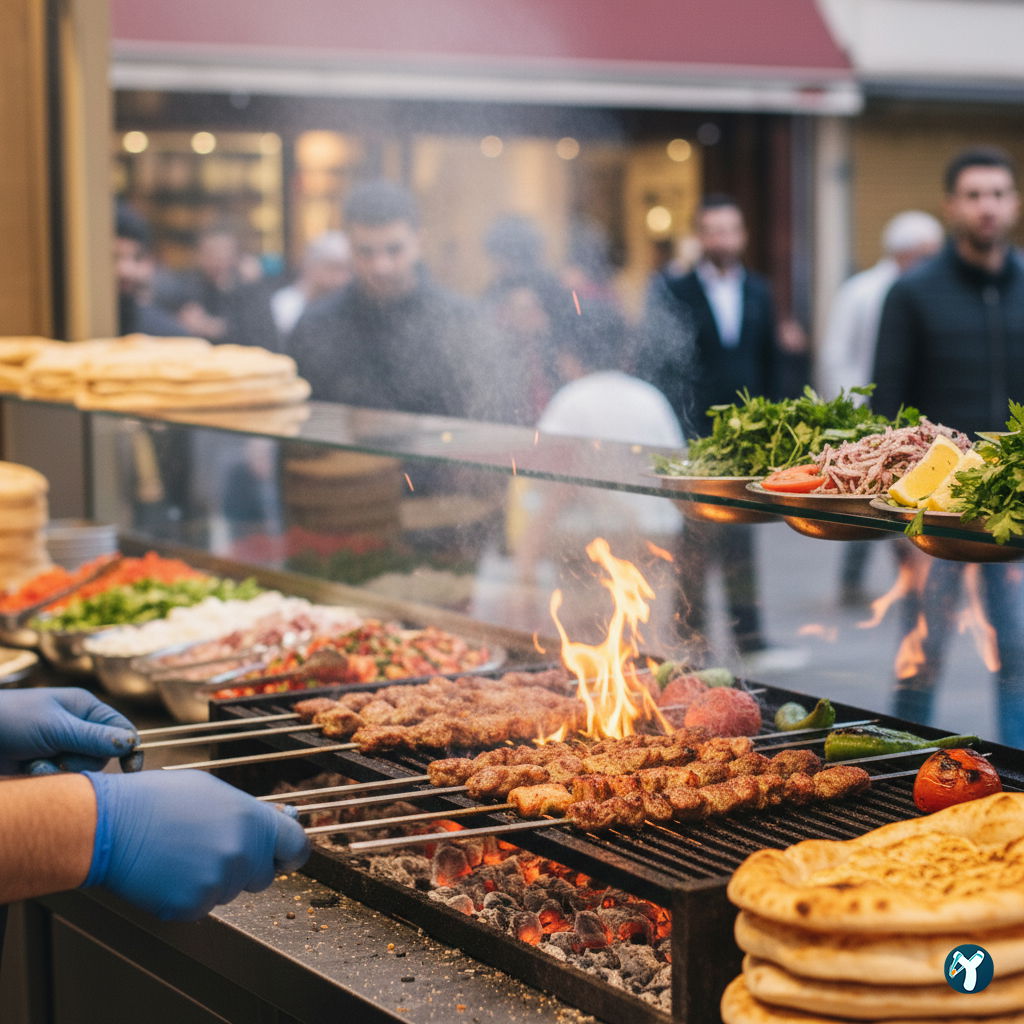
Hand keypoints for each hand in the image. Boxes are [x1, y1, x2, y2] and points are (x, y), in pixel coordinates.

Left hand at [0, 689, 138, 774]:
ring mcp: (61, 747)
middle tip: (61, 759)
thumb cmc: (12, 720)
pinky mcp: (45, 764)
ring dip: (61, 770)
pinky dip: (46, 777)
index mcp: (85, 709)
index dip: (128, 747)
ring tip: (37, 763)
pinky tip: (28, 769)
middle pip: (102, 755)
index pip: (120, 728)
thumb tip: (130, 743)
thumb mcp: (55, 727)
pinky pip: (61, 779)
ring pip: (81, 770)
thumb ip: (93, 737)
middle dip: (82, 762)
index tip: (131, 769)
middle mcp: (77, 728)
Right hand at [83, 770, 309, 920]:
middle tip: (213, 847)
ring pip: (231, 890)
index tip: (285, 855)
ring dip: (216, 879)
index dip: (290, 852)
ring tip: (184, 853)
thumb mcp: (214, 792)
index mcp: (253, 821)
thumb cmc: (158, 801)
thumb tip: (273, 823)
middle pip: (263, 875)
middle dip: (247, 866)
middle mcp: (242, 854)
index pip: (297, 847)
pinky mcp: (192, 907)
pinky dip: (190, 895)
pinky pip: (202, 906)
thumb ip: (249, 813)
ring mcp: (218, 883)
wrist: (110, 825)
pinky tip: (171, 871)